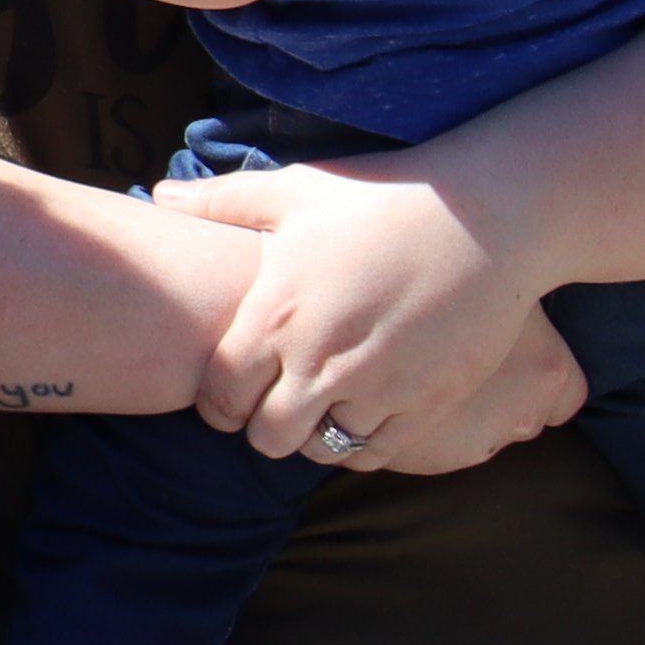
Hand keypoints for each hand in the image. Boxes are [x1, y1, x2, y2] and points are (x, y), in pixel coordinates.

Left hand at [165, 153, 585, 470]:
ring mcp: (379, 388)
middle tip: (270, 405)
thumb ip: (219, 201)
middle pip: (267, 436)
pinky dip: (362, 444)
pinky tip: (362, 413)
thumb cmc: (382, 198)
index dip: (216, 403)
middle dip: (260, 426)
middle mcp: (322, 361)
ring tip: (318, 407)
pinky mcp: (430, 404)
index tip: (226, 393)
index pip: (221, 394)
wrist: (486, 217)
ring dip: (313, 436)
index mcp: (278, 315)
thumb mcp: (292, 190)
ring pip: (323, 449)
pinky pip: (379, 453)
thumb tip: (158, 195)